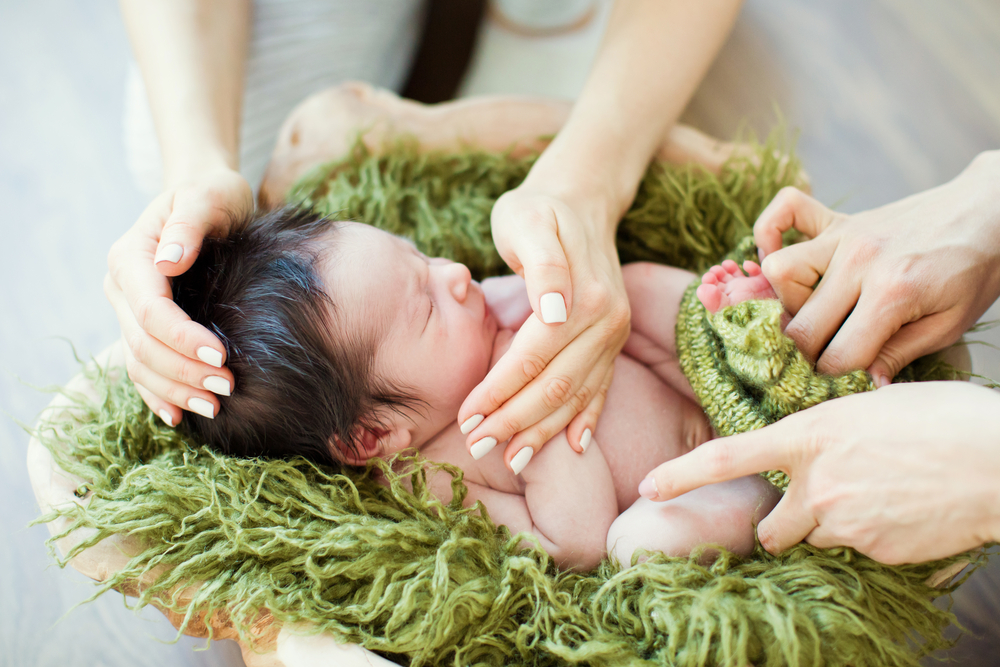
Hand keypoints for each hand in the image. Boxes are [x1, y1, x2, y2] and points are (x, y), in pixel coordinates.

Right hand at [104, 168, 251, 425]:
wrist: (207, 200)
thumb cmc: (213, 196)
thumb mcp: (207, 197)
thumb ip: (189, 225)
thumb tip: (170, 260)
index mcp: (131, 258)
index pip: (151, 312)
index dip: (183, 339)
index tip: (223, 357)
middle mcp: (121, 288)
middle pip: (144, 345)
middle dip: (184, 372)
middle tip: (229, 387)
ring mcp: (128, 310)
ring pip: (140, 363)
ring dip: (174, 390)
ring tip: (215, 407)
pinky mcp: (143, 326)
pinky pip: (142, 368)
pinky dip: (158, 394)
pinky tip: (179, 416)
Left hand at [458, 189, 630, 468]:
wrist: (581, 201)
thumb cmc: (538, 211)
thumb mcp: (528, 221)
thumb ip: (543, 265)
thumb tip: (553, 311)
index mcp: (584, 297)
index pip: (533, 358)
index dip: (498, 391)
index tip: (466, 416)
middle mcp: (607, 321)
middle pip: (554, 386)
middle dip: (513, 422)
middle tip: (477, 445)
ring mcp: (613, 335)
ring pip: (576, 397)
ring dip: (542, 432)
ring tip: (511, 458)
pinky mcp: (613, 343)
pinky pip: (600, 389)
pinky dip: (585, 420)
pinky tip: (571, 447)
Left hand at [640, 382, 999, 563]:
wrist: (998, 461)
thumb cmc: (944, 418)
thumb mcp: (873, 406)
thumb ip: (831, 432)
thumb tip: (818, 448)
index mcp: (811, 435)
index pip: (728, 457)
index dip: (682, 475)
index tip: (648, 487)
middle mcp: (818, 483)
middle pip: (773, 526)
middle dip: (784, 524)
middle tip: (815, 505)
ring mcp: (846, 522)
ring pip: (815, 539)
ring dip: (830, 528)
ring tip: (876, 498)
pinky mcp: (876, 551)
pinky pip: (857, 550)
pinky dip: (870, 537)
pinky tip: (903, 511)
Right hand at [753, 150, 999, 381]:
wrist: (989, 212)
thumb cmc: (974, 272)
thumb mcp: (949, 325)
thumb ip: (899, 355)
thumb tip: (863, 387)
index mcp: (892, 293)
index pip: (838, 355)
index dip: (836, 379)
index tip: (843, 383)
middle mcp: (859, 261)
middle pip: (801, 325)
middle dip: (808, 354)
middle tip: (826, 360)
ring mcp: (845, 235)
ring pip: (780, 273)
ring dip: (788, 301)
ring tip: (815, 312)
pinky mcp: (840, 220)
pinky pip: (784, 210)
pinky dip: (770, 232)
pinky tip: (777, 257)